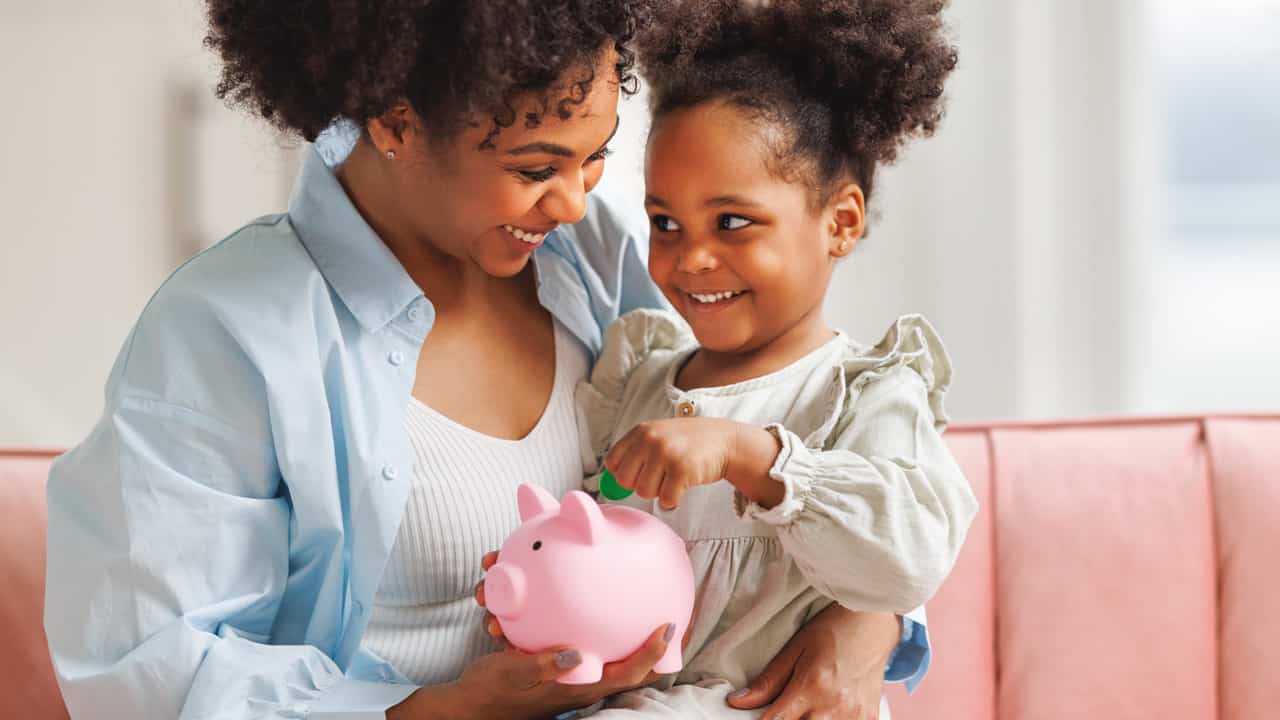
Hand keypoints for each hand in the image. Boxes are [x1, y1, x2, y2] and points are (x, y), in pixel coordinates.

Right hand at [454, 552, 674, 719]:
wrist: (468, 704)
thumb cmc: (492, 694)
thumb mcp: (513, 676)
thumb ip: (543, 665)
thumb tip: (574, 653)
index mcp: (578, 683)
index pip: (627, 671)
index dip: (653, 653)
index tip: (669, 626)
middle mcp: (577, 671)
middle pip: (619, 649)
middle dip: (635, 624)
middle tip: (658, 594)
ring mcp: (564, 660)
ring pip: (588, 629)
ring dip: (584, 604)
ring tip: (610, 598)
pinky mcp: (549, 650)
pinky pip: (560, 622)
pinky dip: (553, 605)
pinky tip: (553, 585)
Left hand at [605, 418, 780, 509]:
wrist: (725, 441)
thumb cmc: (689, 443)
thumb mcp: (658, 437)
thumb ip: (635, 455)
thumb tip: (608, 486)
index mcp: (641, 431)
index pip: (613, 463)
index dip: (624, 475)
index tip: (640, 475)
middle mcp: (651, 439)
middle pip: (626, 481)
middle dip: (641, 485)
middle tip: (660, 478)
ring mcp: (666, 453)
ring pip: (645, 492)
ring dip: (660, 492)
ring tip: (673, 478)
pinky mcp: (682, 470)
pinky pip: (665, 499)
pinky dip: (673, 499)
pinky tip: (683, 486)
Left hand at [726, 605, 900, 719]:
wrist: (873, 621)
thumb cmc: (832, 630)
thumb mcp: (795, 649)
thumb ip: (767, 682)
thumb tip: (737, 702)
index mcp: (812, 686)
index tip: (760, 716)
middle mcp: (834, 706)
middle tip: (787, 706)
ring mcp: (855, 716)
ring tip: (808, 705)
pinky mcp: (869, 718)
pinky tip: (828, 709)